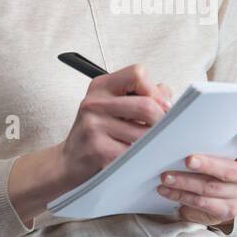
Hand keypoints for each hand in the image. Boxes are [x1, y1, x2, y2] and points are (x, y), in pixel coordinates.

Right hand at [58, 63, 172, 189]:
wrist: (69, 162)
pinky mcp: (98, 150)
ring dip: (154, 143)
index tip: (161, 106)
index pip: (137, 74)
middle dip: (162, 121)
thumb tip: (167, 98)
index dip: (155, 91)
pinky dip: (143, 158)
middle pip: (146, 105)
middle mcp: (94, 103)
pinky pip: (134, 154)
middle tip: (165, 131)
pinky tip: (139, 158)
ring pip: (144, 133)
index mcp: (101, 86)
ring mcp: (94, 126)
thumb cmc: (96, 132)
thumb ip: (141, 96)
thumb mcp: (112, 106)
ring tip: (150, 146)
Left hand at [157, 124, 236, 230]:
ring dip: (185, 183)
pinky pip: (202, 204)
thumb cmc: (214, 162)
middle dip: (208, 165)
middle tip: (188, 160)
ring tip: (166, 177)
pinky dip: (181, 196)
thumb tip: (169, 109)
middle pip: (231, 170)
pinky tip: (167, 191)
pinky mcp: (228, 211)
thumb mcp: (216, 148)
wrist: (221, 196)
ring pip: (211, 188)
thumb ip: (207, 135)